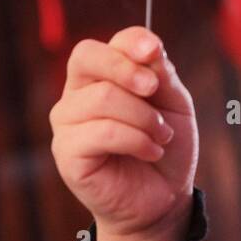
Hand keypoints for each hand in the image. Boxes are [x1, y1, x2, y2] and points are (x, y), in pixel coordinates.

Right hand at [49, 26, 199, 240]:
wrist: (162, 198)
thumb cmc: (165, 145)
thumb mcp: (174, 104)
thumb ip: (161, 74)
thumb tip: (148, 47)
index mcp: (100, 77)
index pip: (103, 45)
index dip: (129, 42)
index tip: (154, 51)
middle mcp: (76, 95)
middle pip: (86, 58)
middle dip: (126, 68)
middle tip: (155, 89)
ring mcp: (66, 124)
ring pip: (102, 97)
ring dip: (144, 117)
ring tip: (161, 135)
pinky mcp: (67, 153)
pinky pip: (102, 132)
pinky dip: (137, 140)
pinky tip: (151, 152)